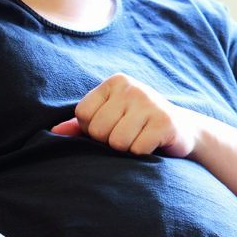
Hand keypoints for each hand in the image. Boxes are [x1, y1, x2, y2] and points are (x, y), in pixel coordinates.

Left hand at [50, 73, 200, 156]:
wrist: (182, 130)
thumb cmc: (137, 125)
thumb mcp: (110, 118)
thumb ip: (81, 125)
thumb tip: (54, 131)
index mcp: (115, 82)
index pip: (83, 115)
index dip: (93, 130)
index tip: (112, 126)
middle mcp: (132, 88)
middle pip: (99, 130)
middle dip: (110, 141)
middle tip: (129, 134)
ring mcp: (150, 103)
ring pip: (117, 142)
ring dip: (127, 149)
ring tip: (140, 139)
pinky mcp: (165, 122)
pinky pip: (137, 149)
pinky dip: (143, 154)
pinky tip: (153, 143)